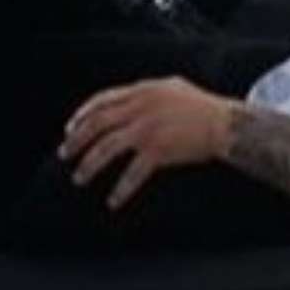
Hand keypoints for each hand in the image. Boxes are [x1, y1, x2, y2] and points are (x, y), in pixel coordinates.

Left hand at [58, 77, 234, 209]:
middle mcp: (140, 107)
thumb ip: (147, 93)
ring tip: (79, 177)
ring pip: (106, 148)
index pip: (101, 100)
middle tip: (64, 155)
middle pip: (97, 124)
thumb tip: (129, 99)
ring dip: (89, 165)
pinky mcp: (158, 150)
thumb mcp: (171, 88)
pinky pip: (132, 173)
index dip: (81, 115)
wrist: (224, 124)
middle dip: (76, 140)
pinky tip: (113, 201)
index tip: (69, 129)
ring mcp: (148, 129)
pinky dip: (121, 189)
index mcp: (142, 90)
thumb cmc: (201, 107)